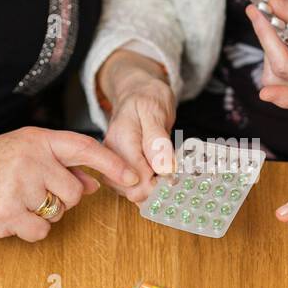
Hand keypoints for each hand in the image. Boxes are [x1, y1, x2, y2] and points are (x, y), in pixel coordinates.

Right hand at [0, 127, 137, 239]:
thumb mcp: (23, 154)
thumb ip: (60, 163)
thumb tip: (96, 181)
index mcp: (36, 140)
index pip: (84, 148)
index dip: (113, 163)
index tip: (134, 176)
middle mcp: (31, 159)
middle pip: (75, 191)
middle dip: (61, 199)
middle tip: (31, 193)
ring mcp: (19, 186)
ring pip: (58, 212)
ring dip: (43, 214)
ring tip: (16, 200)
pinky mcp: (8, 213)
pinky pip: (41, 231)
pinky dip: (29, 230)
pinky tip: (10, 216)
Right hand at [98, 48, 176, 201]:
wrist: (136, 93)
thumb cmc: (147, 98)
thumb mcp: (156, 111)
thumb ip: (158, 141)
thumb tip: (164, 170)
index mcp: (121, 141)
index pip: (137, 179)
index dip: (160, 183)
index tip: (176, 176)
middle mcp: (112, 157)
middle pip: (133, 192)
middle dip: (157, 189)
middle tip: (174, 175)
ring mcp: (113, 165)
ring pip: (133, 195)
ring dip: (154, 190)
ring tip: (167, 173)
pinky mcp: (119, 171)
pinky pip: (134, 190)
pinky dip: (150, 189)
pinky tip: (160, 178)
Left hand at [247, 0, 287, 111]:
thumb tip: (273, 6)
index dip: (286, 98)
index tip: (264, 95)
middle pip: (284, 76)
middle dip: (268, 44)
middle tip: (262, 12)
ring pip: (278, 75)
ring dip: (269, 46)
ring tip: (274, 18)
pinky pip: (283, 66)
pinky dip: (275, 45)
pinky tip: (280, 25)